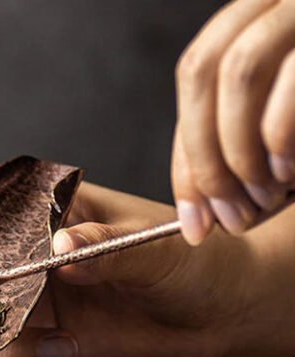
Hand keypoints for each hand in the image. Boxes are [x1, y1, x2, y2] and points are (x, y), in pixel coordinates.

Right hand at [0, 180, 294, 356]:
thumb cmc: (189, 259)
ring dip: (4, 346)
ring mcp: (29, 309)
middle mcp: (24, 264)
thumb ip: (106, 248)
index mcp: (42, 217)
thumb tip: (60, 252)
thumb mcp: (154, 248)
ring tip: (57, 338)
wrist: (215, 313)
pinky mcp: (42, 350)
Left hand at [173, 0, 294, 243]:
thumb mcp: (286, 138)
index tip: (191, 224)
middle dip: (204, 158)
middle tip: (227, 218)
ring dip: (237, 151)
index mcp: (263, 13)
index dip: (184, 155)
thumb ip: (243, 152)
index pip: (195, 74)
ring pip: (240, 69)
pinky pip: (293, 77)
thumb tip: (196, 218)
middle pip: (202, 68)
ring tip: (262, 198)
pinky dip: (278, 134)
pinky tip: (288, 174)